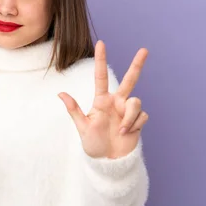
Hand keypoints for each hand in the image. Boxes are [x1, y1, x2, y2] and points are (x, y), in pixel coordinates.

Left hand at [59, 41, 148, 158]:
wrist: (109, 162)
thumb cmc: (93, 145)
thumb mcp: (82, 127)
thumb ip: (74, 109)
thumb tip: (60, 93)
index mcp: (102, 100)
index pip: (101, 76)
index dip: (101, 60)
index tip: (101, 43)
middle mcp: (116, 102)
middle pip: (130, 79)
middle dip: (137, 64)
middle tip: (144, 50)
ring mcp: (128, 111)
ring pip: (136, 102)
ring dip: (129, 117)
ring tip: (121, 130)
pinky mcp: (138, 120)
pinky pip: (141, 115)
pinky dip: (134, 125)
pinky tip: (127, 133)